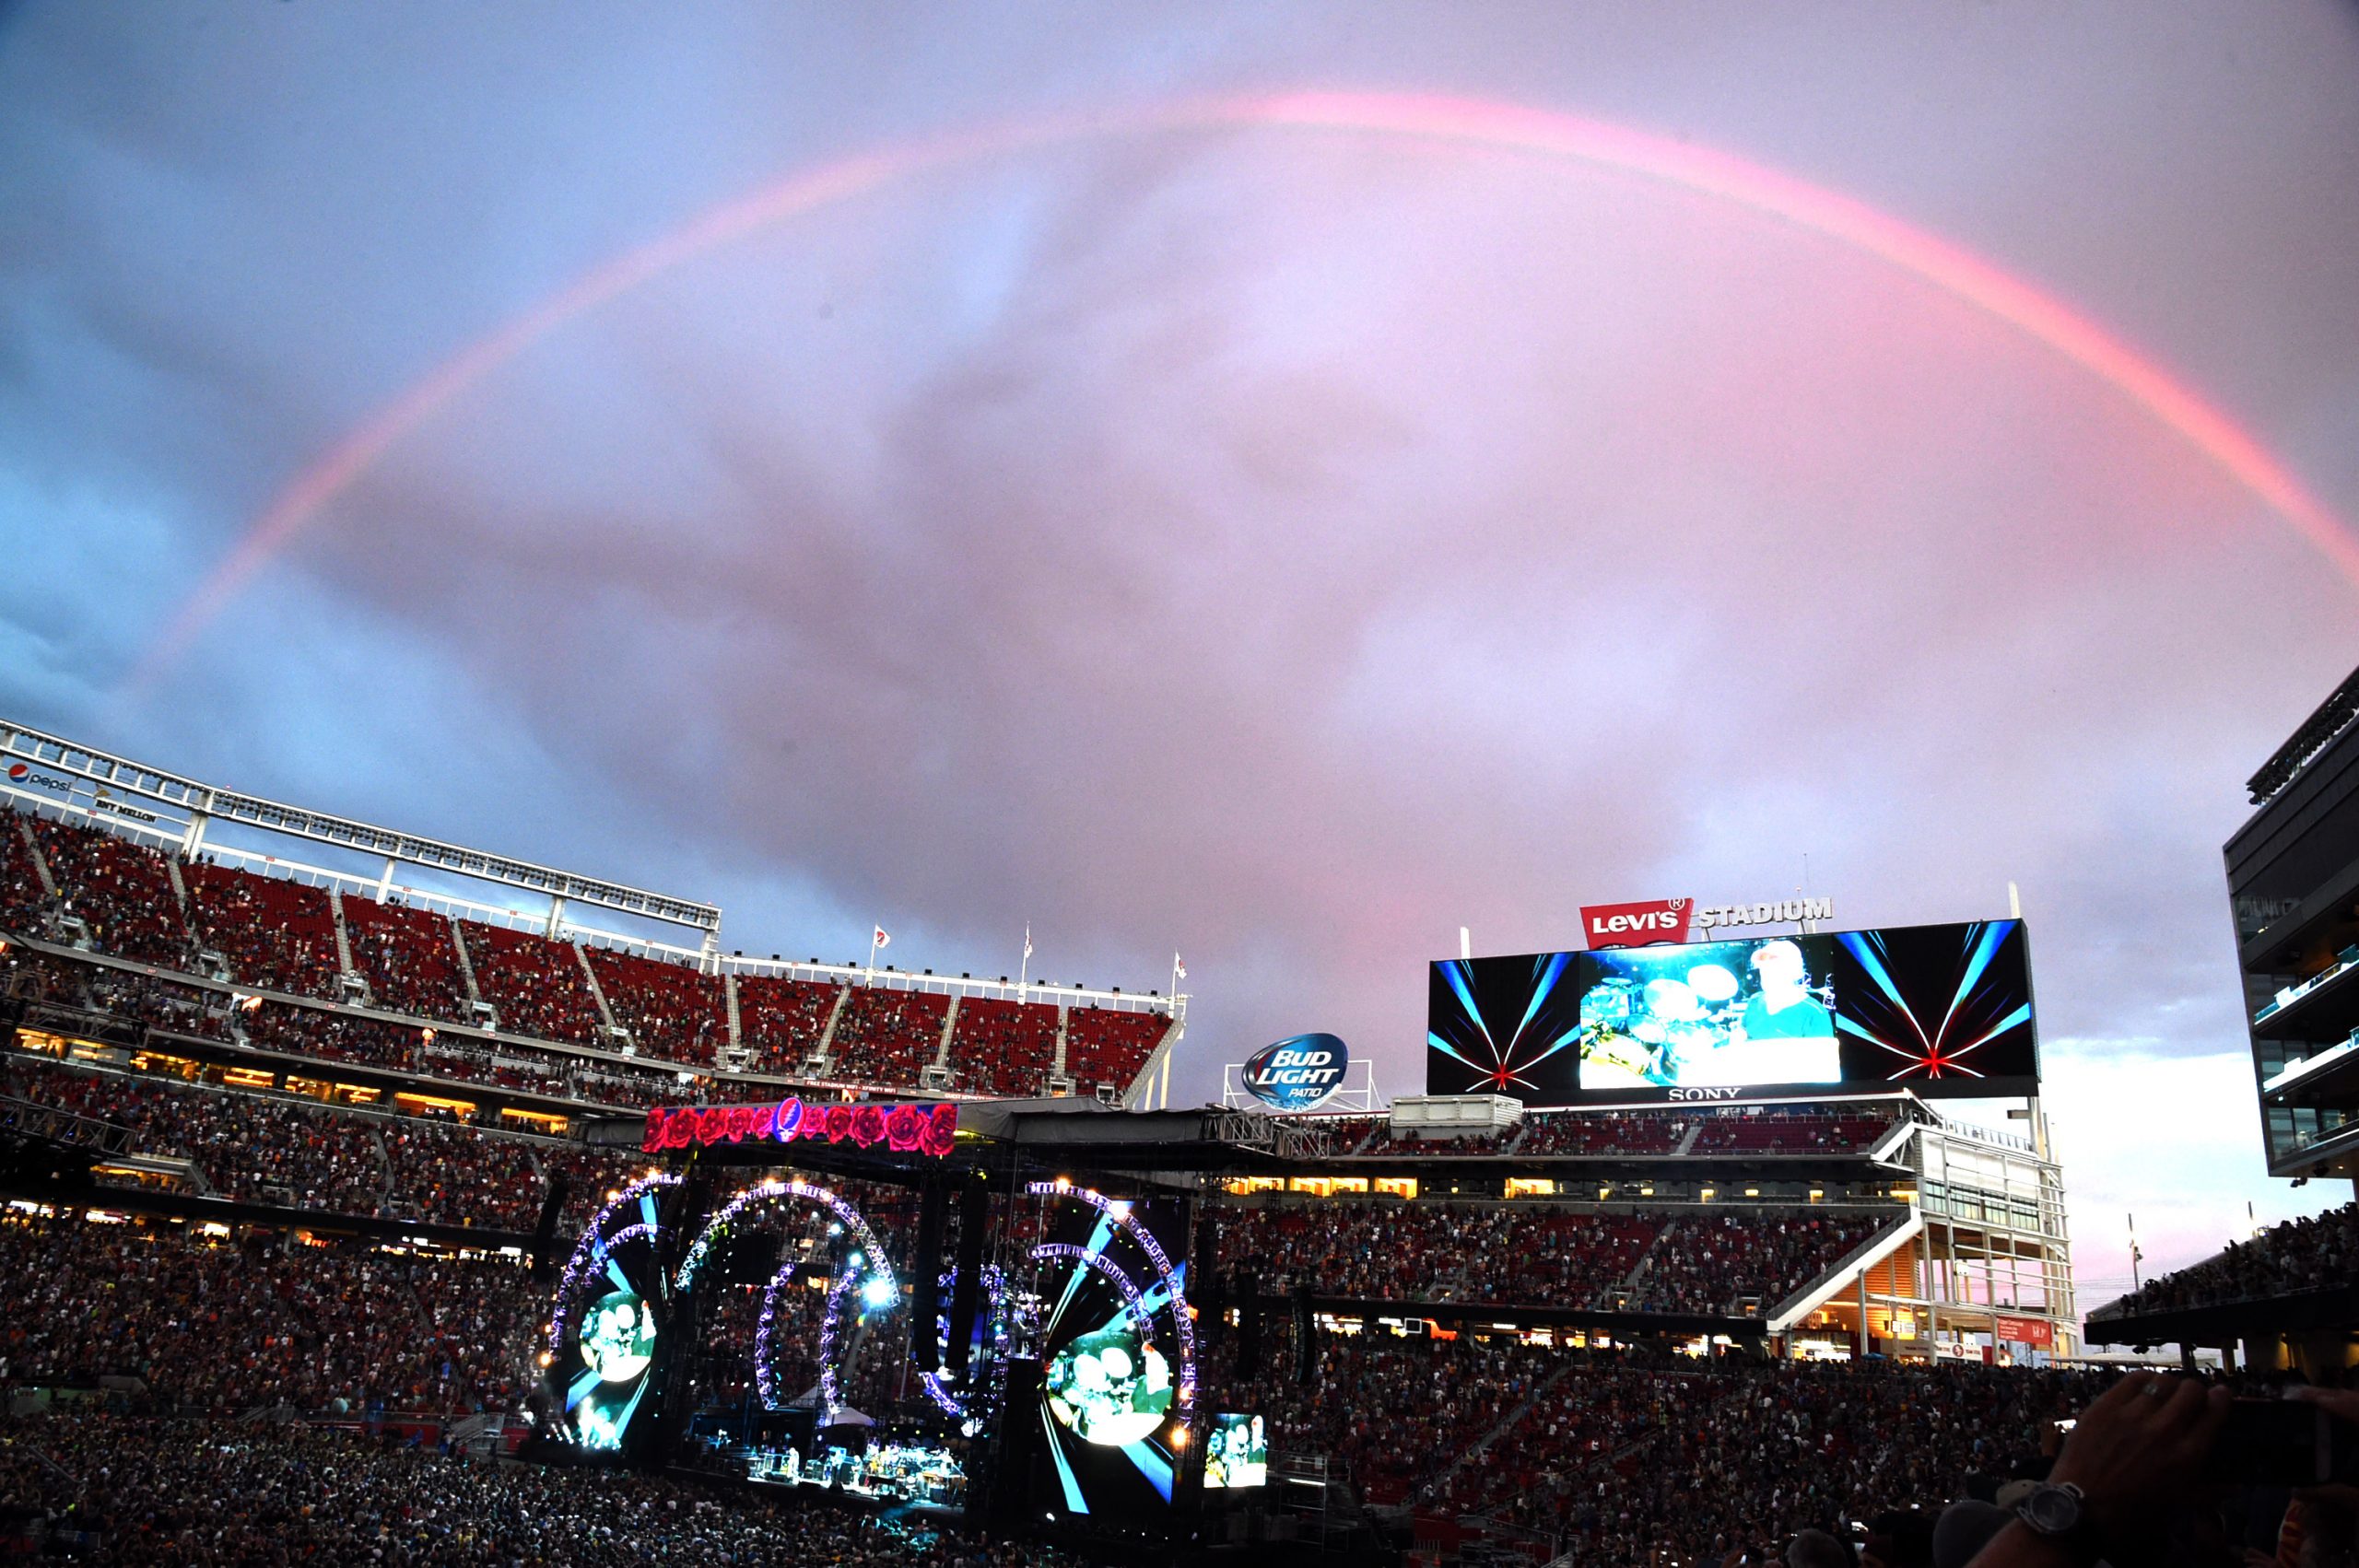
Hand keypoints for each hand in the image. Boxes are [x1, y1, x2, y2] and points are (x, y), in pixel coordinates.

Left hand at [2049, 1373, 2230, 1542]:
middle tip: (2191, 1398)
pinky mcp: (2105, 1406)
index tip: (2221, 1395)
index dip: (2221, 1399)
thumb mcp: (2178, 1506)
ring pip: (2163, 1381)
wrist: (2081, 1508)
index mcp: (2187, 1456)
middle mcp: (2164, 1430)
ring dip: (2170, 1386)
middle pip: (2191, 1390)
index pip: (2215, 1412)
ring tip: (2166, 1394)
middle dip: (2196, 1392)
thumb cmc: (2132, 1513)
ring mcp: (2133, 1415)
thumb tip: (2235, 1487)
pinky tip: (2145, 1387)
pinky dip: (2145, 1379)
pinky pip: (2133, 1379)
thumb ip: (2210, 1492)